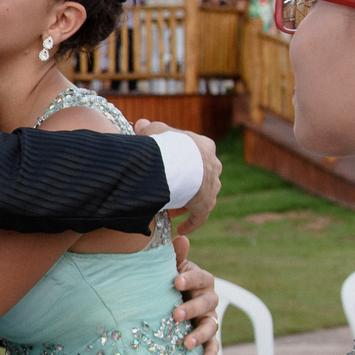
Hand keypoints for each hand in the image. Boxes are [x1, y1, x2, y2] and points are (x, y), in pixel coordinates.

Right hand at [134, 120, 220, 234]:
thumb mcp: (154, 131)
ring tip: (171, 209)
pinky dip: (190, 223)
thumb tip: (141, 125)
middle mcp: (213, 166)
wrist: (175, 162)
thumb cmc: (165, 143)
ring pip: (201, 196)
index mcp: (204, 146)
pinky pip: (199, 216)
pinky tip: (180, 229)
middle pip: (201, 176)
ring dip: (187, 202)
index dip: (183, 162)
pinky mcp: (206, 204)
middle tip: (171, 190)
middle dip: (187, 183)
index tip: (171, 169)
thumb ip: (148, 129)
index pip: (195, 154)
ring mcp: (211, 186)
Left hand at [170, 235, 219, 354]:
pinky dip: (211, 354)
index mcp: (201, 279)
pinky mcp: (208, 335)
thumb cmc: (169, 282)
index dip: (190, 279)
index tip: (176, 281)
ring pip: (211, 326)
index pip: (200, 277)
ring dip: (200, 334)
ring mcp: (210, 317)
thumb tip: (181, 238)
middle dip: (192, 308)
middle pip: (207, 303)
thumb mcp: (170, 268)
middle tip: (175, 315)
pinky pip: (214, 345)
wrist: (169, 301)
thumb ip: (176, 256)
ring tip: (186, 343)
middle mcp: (209, 298)